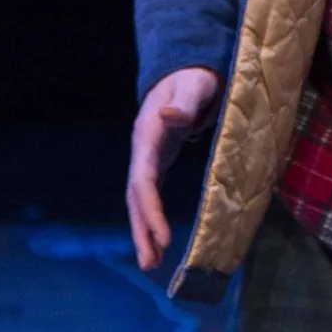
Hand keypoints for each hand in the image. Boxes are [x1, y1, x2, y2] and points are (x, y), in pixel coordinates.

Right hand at [127, 66, 221, 268]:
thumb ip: (185, 100)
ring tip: (151, 263)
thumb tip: (169, 115)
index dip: (150, 208)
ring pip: (139, 198)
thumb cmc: (196, 76)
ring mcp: (148, 155)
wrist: (188, 68)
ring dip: (143, 229)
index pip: (144, 178)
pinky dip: (151, 217)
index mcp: (148, 132)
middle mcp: (143, 148)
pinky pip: (149, 194)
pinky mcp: (158, 160)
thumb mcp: (195, 84)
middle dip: (141, 229)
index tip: (163, 237)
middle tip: (150, 264)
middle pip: (135, 195)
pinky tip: (159, 239)